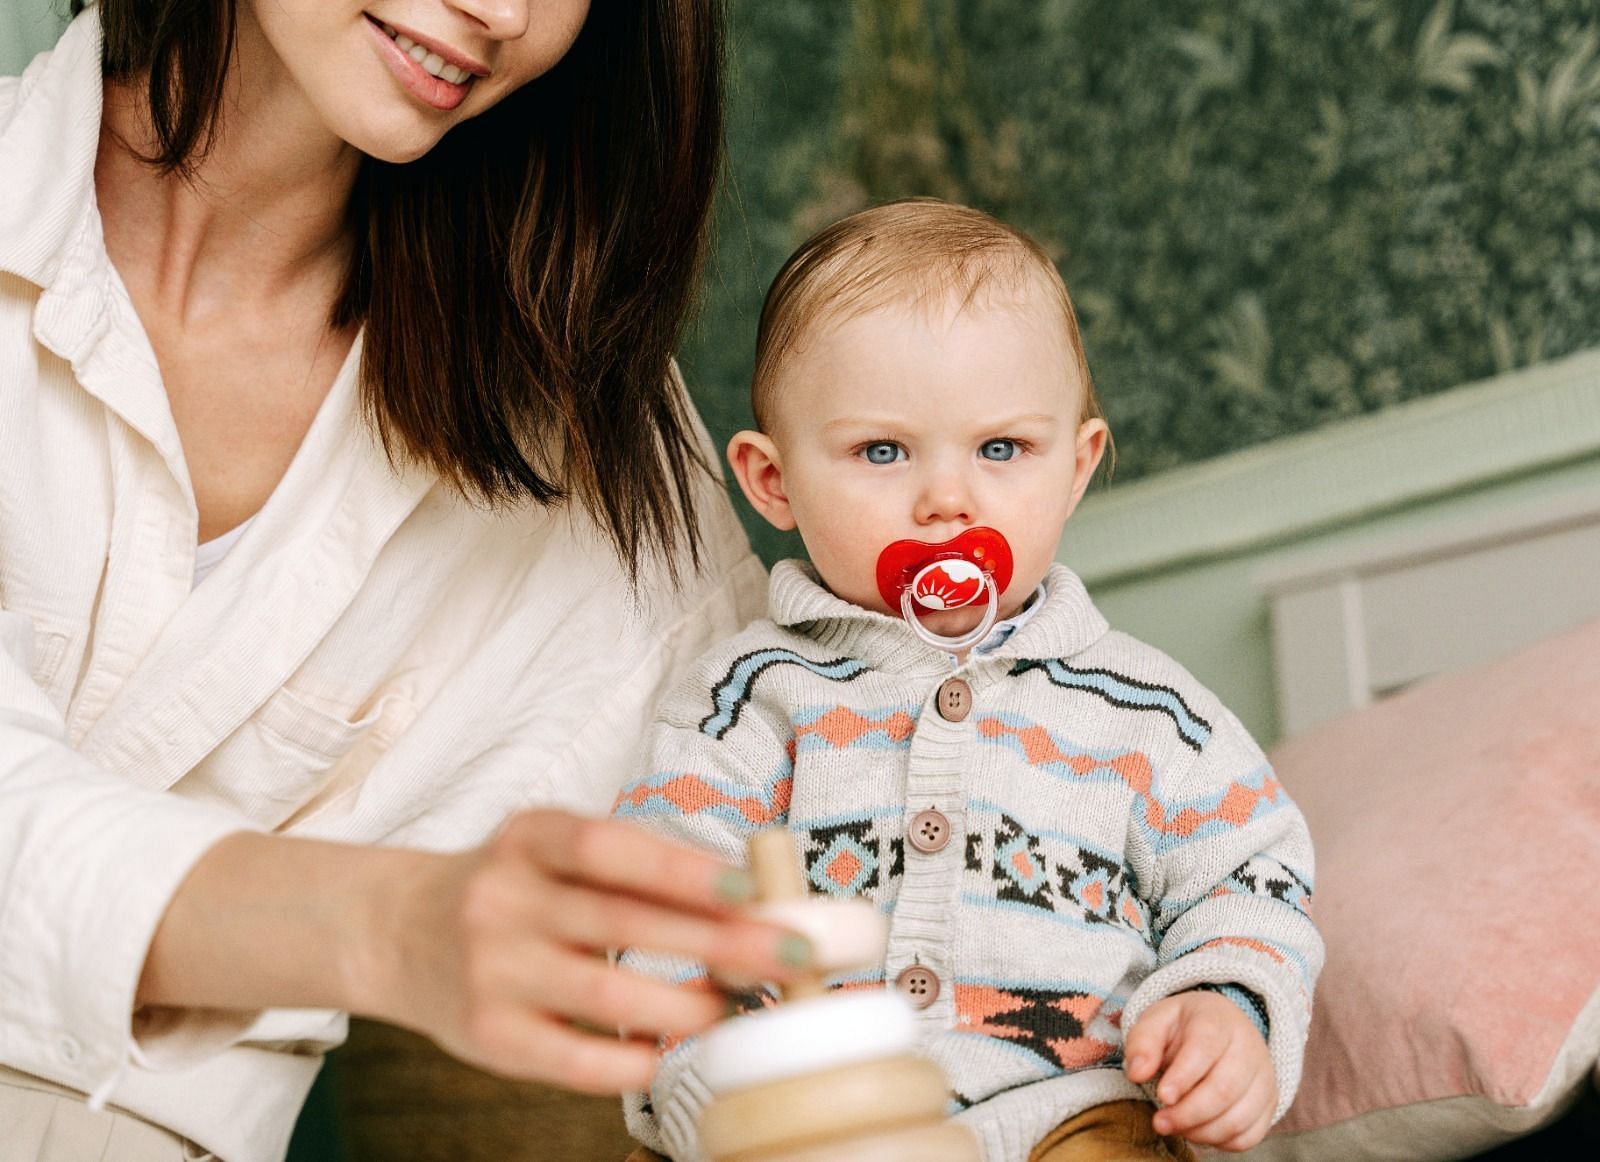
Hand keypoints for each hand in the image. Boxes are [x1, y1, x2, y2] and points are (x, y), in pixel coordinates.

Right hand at [364, 809, 809, 1092]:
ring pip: (606, 995)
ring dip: (686, 1005)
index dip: (681, 869)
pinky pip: (575, 1060)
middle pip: (623, 922)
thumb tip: (750, 896)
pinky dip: (633, 1061)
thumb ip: (634, 865)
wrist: (398, 931)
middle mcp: (502, 899)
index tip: (751, 890)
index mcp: (528, 838)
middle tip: (790, 954)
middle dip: (718, 942)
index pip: (609, 846)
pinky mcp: (488, 1038)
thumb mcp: (553, 850)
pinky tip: (668, 1052)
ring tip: (734, 1005)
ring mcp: (491, 971)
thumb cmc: (511, 887)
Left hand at [1123, 990, 1275, 1151]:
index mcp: (1218, 1021)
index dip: (1183, 1077)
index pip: (1205, 1049)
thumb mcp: (1158, 1020)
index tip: (1162, 1096)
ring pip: (1239, 1117)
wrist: (1224, 1026)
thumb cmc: (1184, 1027)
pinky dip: (1222, 1142)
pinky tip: (1198, 1131)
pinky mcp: (1268, 1103)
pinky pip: (1250, 1134)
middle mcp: (1249, 1048)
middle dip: (1188, 1113)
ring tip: (1175, 1127)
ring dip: (1202, 1131)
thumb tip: (1137, 1073)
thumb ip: (1143, 1042)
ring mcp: (1263, 1077)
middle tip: (1160, 1122)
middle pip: (1225, 1089)